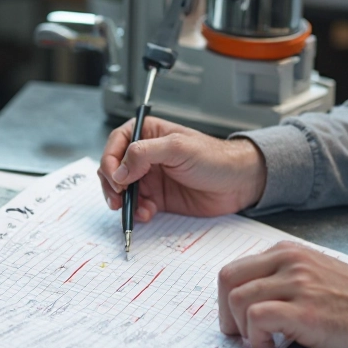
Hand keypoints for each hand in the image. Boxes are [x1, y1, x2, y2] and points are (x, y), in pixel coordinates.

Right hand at [98, 116, 266, 221]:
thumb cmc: (215, 158)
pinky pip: (138, 206)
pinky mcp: (157, 197)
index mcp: (148, 134)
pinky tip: (147, 213)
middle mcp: (145, 155)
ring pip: (122, 190)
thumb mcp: (178, 148)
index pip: (116, 143)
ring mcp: (150, 177)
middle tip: (118, 198)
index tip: (115, 178)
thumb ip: (144, 154)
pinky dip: (138, 212)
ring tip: (134, 209)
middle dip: (111, 185)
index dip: (110, 161)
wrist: (238, 183)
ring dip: (124, 201)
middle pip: (113, 168)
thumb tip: (119, 170)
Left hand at [218, 241, 347, 347]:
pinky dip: (255, 338)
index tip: (236, 319)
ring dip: (241, 329)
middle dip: (226, 312)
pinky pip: (257, 317)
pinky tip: (270, 347)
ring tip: (260, 342)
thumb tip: (247, 300)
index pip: (235, 269)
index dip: (227, 299)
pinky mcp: (306, 311)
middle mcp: (290, 263)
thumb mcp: (315, 275)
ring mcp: (298, 285)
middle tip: (239, 334)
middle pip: (228, 280)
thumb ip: (282, 278)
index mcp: (289, 253)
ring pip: (238, 299)